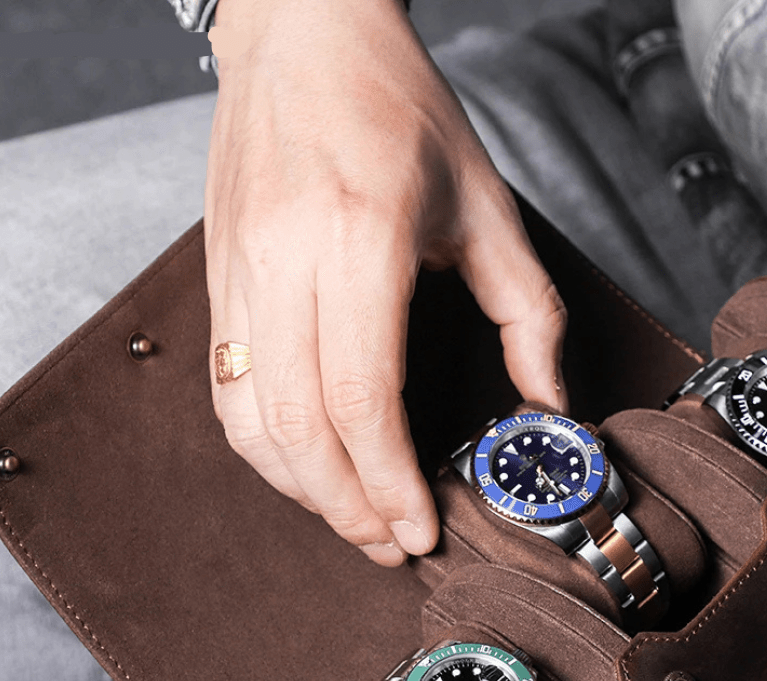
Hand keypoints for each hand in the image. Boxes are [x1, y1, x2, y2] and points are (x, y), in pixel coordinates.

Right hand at [204, 0, 566, 565]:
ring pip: (249, 419)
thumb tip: (547, 405)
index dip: (389, 482)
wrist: (303, 36)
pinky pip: (225, 389)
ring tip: (352, 518)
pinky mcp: (218, 278)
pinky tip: (307, 468)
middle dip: (346, 505)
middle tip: (389, 544)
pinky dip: (265, 447)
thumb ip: (528, 314)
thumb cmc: (398, 108)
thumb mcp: (489, 205)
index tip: (419, 528)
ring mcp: (239, 271)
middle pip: (298, 426)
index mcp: (359, 238)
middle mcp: (285, 260)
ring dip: (300, 488)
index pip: (362, 399)